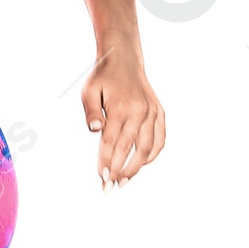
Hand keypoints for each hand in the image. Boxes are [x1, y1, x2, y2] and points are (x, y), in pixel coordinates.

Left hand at [82, 50, 164, 185]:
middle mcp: (140, 111)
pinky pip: (160, 140)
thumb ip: (91, 112)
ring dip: (136, 168)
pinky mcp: (159, 113)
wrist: (124, 59)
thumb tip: (95, 130)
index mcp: (121, 107)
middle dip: (119, 171)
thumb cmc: (103, 78)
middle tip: (109, 187)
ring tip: (124, 181)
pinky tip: (140, 165)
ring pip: (147, 148)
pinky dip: (152, 155)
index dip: (107, 162)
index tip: (102, 178)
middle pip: (130, 149)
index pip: (112, 142)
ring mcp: (152, 112)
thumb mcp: (89, 91)